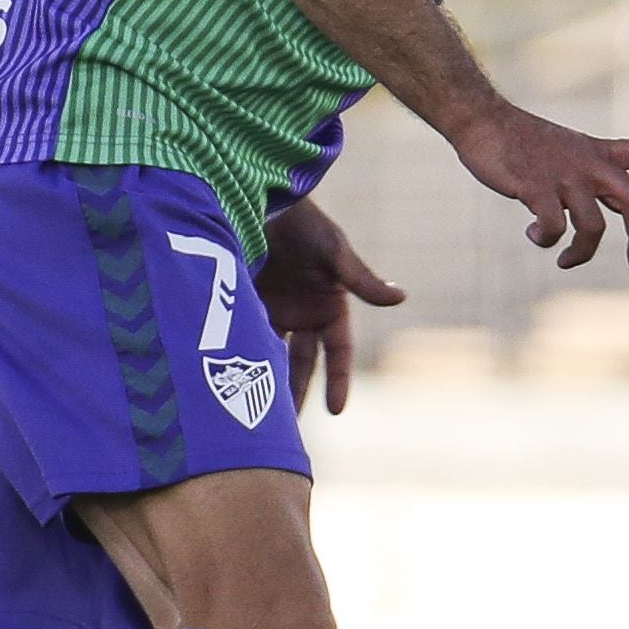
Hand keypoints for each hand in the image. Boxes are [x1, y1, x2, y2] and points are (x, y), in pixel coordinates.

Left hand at [257, 198, 406, 415]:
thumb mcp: (335, 252)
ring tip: (253, 416)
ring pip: (269, 357)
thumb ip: (362, 280)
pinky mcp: (243, 303)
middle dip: (296, 395)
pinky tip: (227, 381)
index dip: (338, 379)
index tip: (337, 409)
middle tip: (287, 431)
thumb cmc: (305, 222)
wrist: (259, 197)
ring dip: (264, 383)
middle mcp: (302, 314)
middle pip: (301, 365)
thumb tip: (401, 298)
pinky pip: (241, 337)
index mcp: (331, 306)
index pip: (338, 353)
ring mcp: (272, 310)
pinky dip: (236, 358)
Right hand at [450, 101, 628, 269]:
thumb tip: (610, 219)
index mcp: (599, 153)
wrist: (483, 123)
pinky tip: (534, 234)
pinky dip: (546, 240)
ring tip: (565, 259)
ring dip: (581, 253)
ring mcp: (564, 176)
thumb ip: (594, 182)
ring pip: (593, 227)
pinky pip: (554, 228)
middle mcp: (589, 164)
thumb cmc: (525, 144)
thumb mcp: (570, 156)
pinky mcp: (535, 188)